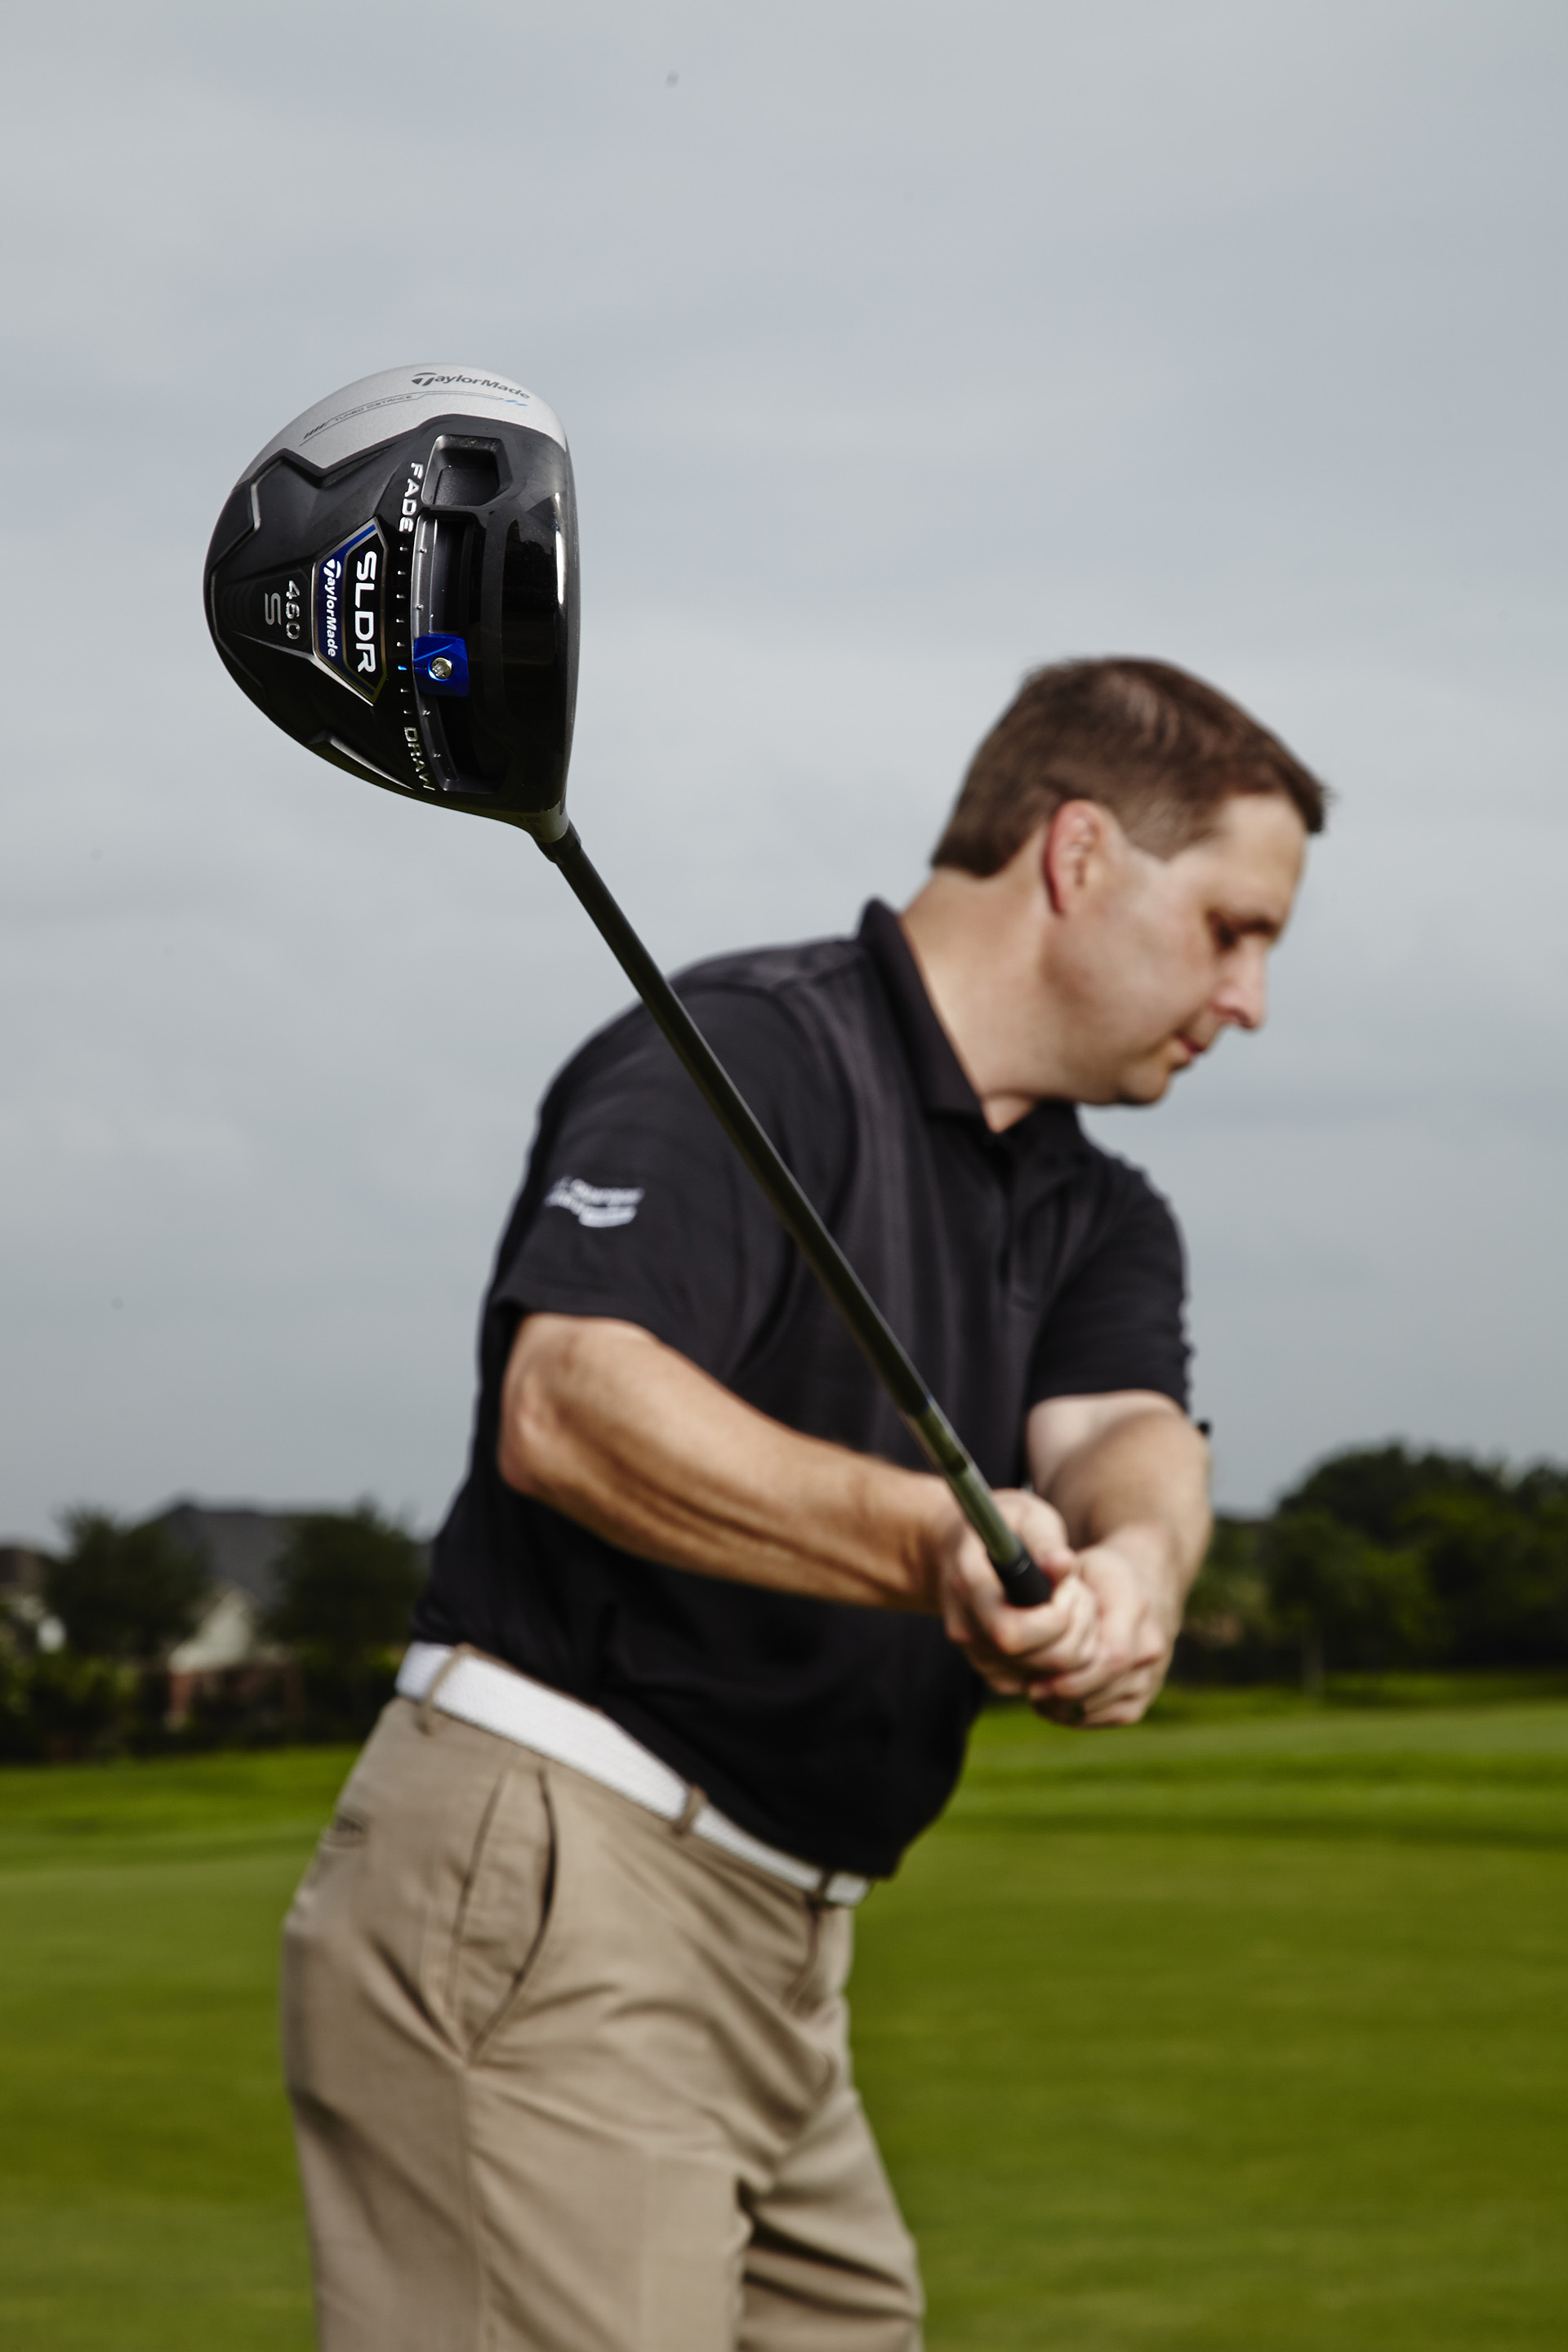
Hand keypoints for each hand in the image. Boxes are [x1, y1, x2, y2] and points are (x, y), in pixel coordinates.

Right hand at [926, 1489, 1101, 1697]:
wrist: (957, 1549)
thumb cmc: (1002, 1526)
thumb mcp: (1026, 1514)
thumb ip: (1045, 1540)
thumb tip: (1063, 1566)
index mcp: (968, 1584)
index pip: (1010, 1632)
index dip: (1054, 1619)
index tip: (1067, 1585)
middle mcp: (966, 1628)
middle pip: (1036, 1661)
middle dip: (1077, 1630)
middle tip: (1078, 1593)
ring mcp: (976, 1654)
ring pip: (1043, 1678)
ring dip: (1076, 1644)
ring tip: (1071, 1603)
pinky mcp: (991, 1669)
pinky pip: (1039, 1683)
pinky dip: (1061, 1661)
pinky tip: (1060, 1624)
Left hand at [1025, 1536, 1179, 1726]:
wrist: (1146, 1587)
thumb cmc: (1101, 1576)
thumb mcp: (1080, 1565)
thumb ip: (1056, 1577)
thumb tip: (1028, 1585)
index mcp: (1135, 1605)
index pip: (1112, 1656)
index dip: (1071, 1676)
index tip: (1035, 1681)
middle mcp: (1151, 1643)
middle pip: (1106, 1685)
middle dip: (1063, 1695)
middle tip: (1030, 1692)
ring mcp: (1153, 1672)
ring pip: (1109, 1705)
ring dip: (1069, 1708)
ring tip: (1038, 1696)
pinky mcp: (1146, 1693)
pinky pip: (1115, 1716)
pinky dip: (1083, 1715)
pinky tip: (1057, 1703)